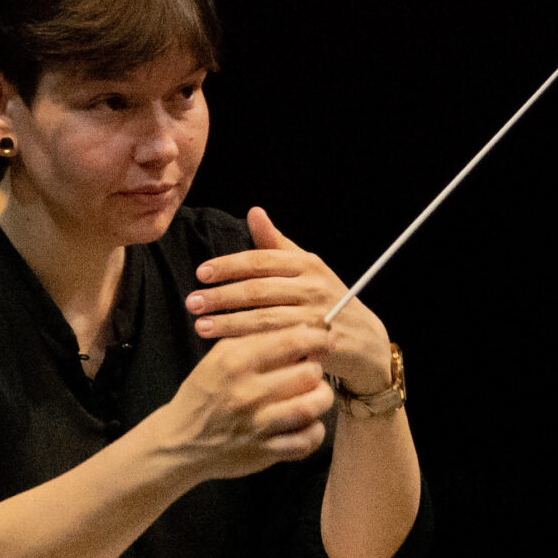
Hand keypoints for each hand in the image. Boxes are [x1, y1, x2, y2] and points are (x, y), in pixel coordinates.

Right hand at [150, 322, 336, 481]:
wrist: (180, 441)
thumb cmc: (205, 393)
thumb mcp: (220, 357)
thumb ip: (256, 339)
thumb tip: (303, 327)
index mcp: (236, 362)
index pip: (292, 341)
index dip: (317, 338)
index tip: (324, 340)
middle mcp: (248, 393)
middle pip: (309, 373)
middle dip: (316, 369)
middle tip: (311, 370)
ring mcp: (258, 425)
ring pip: (313, 406)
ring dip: (320, 398)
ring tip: (314, 394)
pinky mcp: (265, 452)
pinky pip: (307, 440)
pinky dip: (314, 430)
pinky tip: (307, 422)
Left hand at [188, 207, 393, 394]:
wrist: (365, 339)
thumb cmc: (328, 300)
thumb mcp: (307, 268)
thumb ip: (276, 244)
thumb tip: (254, 212)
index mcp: (307, 264)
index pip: (261, 260)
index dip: (229, 266)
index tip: (201, 273)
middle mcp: (313, 287)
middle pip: (259, 290)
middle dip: (222, 296)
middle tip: (192, 302)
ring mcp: (317, 316)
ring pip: (265, 318)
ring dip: (229, 322)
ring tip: (200, 325)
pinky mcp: (317, 343)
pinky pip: (277, 343)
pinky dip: (250, 344)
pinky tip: (226, 346)